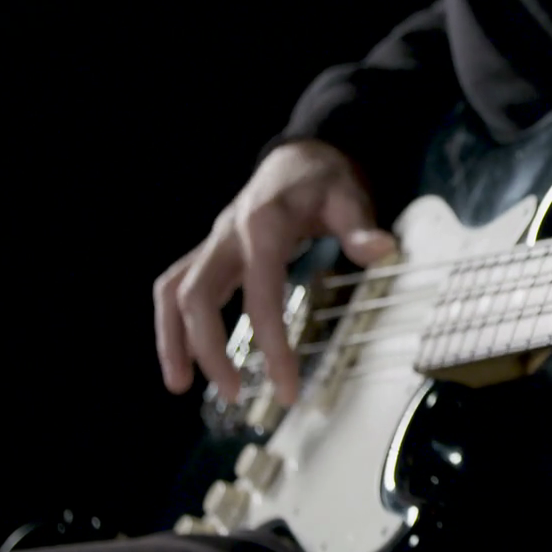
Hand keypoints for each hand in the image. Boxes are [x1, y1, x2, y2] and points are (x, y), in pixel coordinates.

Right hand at [154, 140, 396, 404]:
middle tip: (234, 396)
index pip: (260, 293)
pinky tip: (180, 360)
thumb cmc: (327, 181)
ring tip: (180, 387)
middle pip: (197, 295)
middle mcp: (228, 234)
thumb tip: (381, 250)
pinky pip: (176, 287)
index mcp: (264, 224)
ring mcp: (214, 243)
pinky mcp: (209, 252)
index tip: (287, 388)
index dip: (271, 343)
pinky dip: (170, 323)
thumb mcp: (351, 197)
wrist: (301, 155)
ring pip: (174, 291)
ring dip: (172, 339)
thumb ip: (360, 226)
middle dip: (210, 349)